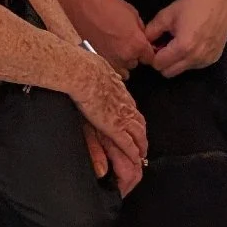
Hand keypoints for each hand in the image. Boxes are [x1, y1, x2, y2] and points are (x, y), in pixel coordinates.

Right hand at [67, 52, 147, 194]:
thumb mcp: (96, 68)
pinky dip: (132, 152)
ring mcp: (121, 115)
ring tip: (141, 154)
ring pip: (137, 134)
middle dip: (141, 134)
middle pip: (138, 121)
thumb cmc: (83, 68)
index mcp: (119, 90)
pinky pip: (127, 143)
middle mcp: (124, 103)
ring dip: (140, 145)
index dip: (134, 117)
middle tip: (143, 144)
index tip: (135, 124)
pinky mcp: (114, 126)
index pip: (131, 107)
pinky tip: (136, 158)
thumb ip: (100, 73)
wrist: (82, 73)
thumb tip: (97, 69)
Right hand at [74, 0, 155, 74]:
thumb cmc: (109, 6)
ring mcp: (109, 61)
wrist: (84, 5)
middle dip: (133, 55)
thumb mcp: (134, 15)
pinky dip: (109, 59)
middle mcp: (125, 57)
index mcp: (137, 45)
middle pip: (135, 63)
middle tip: (127, 42)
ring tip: (115, 45)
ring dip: (121, 59)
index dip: (148, 51)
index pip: (150, 58)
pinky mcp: (96, 60)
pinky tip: (106, 47)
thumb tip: (142, 37)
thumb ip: (141, 30)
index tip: (144, 47)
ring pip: (121, 67)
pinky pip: (108, 66)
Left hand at [145, 0, 226, 76]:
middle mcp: (195, 58)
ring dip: (177, 61)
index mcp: (182, 48)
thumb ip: (151, 31)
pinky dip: (190, 58)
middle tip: (166, 45)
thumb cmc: (193, 4)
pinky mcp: (215, 58)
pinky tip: (194, 43)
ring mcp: (207, 60)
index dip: (153, 55)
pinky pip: (196, 65)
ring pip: (182, 70)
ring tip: (181, 43)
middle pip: (168, 72)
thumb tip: (144, 42)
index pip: (158, 65)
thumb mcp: (167, 15)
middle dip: (163, 61)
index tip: (157, 44)